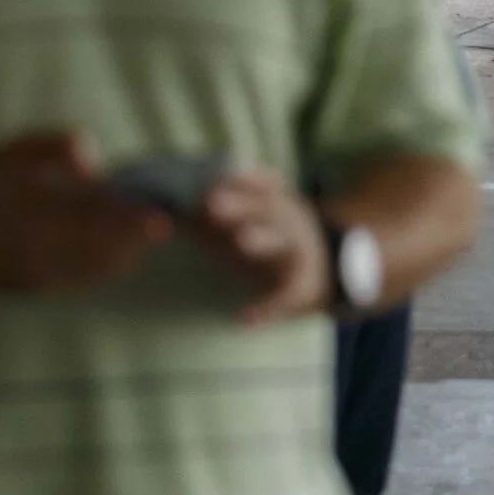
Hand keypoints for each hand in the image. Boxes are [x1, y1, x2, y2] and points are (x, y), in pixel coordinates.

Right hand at [0, 132, 168, 294]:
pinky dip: (107, 263)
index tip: (163, 218)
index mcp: (38, 219)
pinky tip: (110, 244)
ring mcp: (42, 278)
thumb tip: (95, 163)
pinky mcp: (39, 289)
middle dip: (136, 237)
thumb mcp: (11, 154)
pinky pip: (86, 279)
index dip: (134, 224)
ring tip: (137, 227)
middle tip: (156, 215)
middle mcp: (43, 255)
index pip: (99, 224)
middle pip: (109, 253)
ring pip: (101, 269)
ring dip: (126, 250)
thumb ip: (55, 148)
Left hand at [194, 166, 329, 323]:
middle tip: (210, 203)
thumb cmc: (271, 237)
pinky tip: (243, 319)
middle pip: (266, 207)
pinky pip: (287, 294)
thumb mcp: (252, 218)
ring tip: (242, 241)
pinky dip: (268, 306)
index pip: (261, 182)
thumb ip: (216, 213)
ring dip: (262, 239)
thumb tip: (168, 207)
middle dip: (240, 204)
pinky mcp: (303, 285)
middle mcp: (290, 221)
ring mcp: (298, 251)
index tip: (211, 175)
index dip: (240, 177)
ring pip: (282, 242)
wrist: (325, 269)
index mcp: (276, 201)